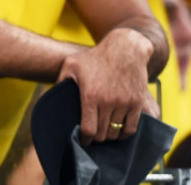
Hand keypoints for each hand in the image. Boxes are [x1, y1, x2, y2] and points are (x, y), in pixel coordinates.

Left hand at [58, 28, 158, 144]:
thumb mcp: (71, 64)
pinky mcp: (137, 102)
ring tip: (104, 133)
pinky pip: (131, 128)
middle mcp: (108, 101)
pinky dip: (124, 133)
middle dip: (96, 138)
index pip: (88, 130)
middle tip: (92, 136)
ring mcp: (124, 103)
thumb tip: (53, 96)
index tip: (82, 141)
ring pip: (116, 133)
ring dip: (110, 136)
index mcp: (91, 95)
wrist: (125, 49)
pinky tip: (118, 131)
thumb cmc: (95, 56)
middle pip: (102, 134)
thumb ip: (60, 81)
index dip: (84, 139)